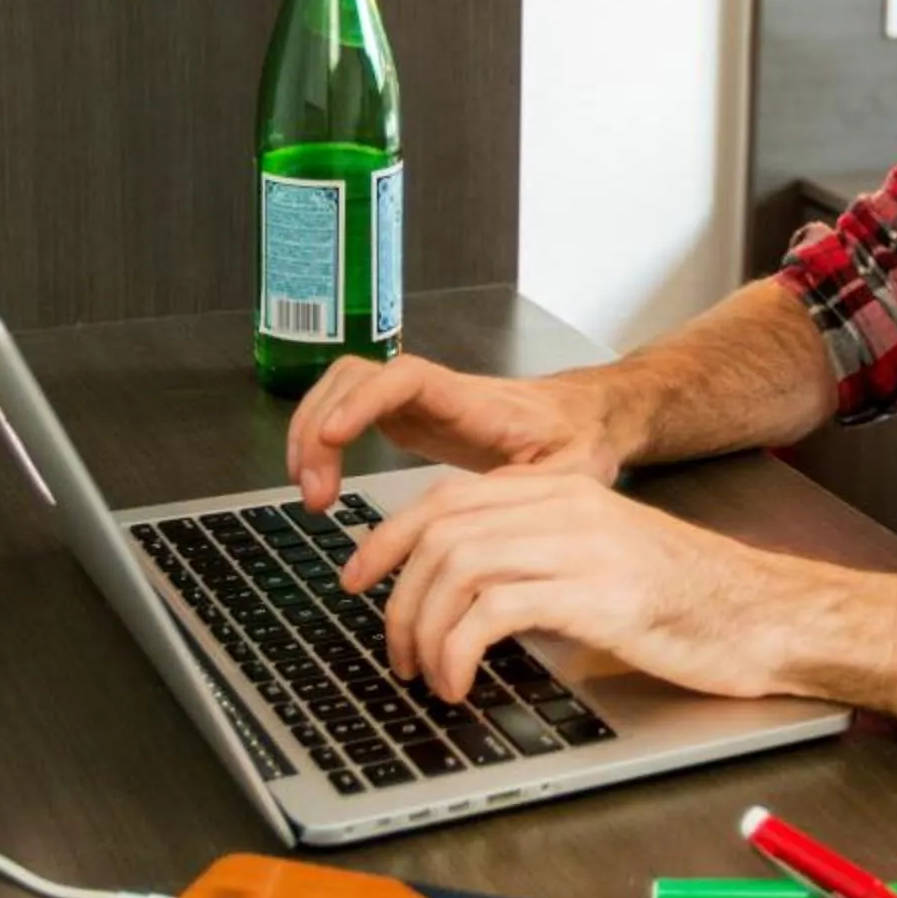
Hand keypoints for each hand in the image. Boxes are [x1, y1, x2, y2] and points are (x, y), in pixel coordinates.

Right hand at [286, 356, 626, 507]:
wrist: (585, 418)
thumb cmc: (580, 438)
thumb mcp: (573, 471)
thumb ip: (537, 492)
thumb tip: (492, 519)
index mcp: (474, 401)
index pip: (406, 378)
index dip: (365, 401)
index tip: (333, 435)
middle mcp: (437, 392)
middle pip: (357, 378)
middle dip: (320, 426)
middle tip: (314, 491)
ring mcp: (417, 402)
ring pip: (343, 389)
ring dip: (311, 433)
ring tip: (312, 494)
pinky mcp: (408, 418)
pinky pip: (348, 411)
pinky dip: (321, 443)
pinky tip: (321, 484)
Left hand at [336, 466, 821, 702]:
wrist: (762, 615)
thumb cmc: (690, 601)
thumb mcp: (604, 562)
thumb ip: (539, 561)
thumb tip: (463, 599)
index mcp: (564, 490)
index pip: (448, 498)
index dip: (389, 538)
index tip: (358, 579)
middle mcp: (566, 506)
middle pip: (440, 531)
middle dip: (396, 595)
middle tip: (394, 651)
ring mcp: (580, 545)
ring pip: (455, 567)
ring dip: (422, 630)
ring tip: (430, 676)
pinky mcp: (594, 593)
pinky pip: (490, 611)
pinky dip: (457, 651)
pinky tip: (463, 683)